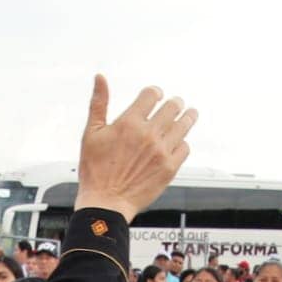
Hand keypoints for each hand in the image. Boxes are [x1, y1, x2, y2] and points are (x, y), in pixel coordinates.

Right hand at [74, 76, 196, 221]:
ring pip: (183, 125)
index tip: (156, 95)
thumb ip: (99, 103)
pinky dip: (183, 142)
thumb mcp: (91, 133)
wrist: (105, 202)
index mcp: (129, 122)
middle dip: (174, 103)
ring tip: (190, 114)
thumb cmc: (95, 170)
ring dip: (187, 116)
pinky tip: (180, 141)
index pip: (152, 95)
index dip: (155, 92)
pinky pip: (185, 148)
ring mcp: (161, 151)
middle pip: (172, 107)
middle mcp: (148, 134)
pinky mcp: (169, 168)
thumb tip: (100, 78)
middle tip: (176, 103)